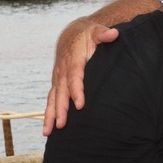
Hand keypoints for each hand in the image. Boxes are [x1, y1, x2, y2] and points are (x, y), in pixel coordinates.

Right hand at [42, 19, 118, 135]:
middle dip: (61, 108)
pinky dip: (48, 113)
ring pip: (53, 98)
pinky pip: (51, 99)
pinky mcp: (57, 82)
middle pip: (61, 91)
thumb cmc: (87, 34)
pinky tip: (48, 128)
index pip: (75, 77)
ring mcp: (58, 77)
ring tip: (49, 132)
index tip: (80, 105)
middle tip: (62, 124)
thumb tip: (114, 33)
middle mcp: (63, 70)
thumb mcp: (96, 30)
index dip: (76, 91)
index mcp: (74, 59)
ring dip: (51, 115)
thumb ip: (104, 33)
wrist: (72, 34)